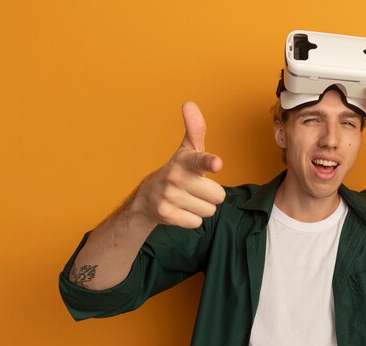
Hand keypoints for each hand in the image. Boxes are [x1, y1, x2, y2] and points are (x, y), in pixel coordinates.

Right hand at [134, 101, 225, 228]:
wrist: (147, 198)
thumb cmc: (177, 171)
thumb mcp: (187, 151)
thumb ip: (195, 130)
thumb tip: (189, 103)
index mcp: (184, 161)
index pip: (199, 160)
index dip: (208, 162)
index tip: (216, 163)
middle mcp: (175, 178)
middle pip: (218, 195)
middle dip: (211, 195)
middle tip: (195, 189)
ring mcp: (169, 197)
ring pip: (209, 210)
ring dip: (202, 208)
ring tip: (187, 199)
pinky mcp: (167, 215)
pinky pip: (197, 222)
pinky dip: (192, 219)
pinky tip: (180, 210)